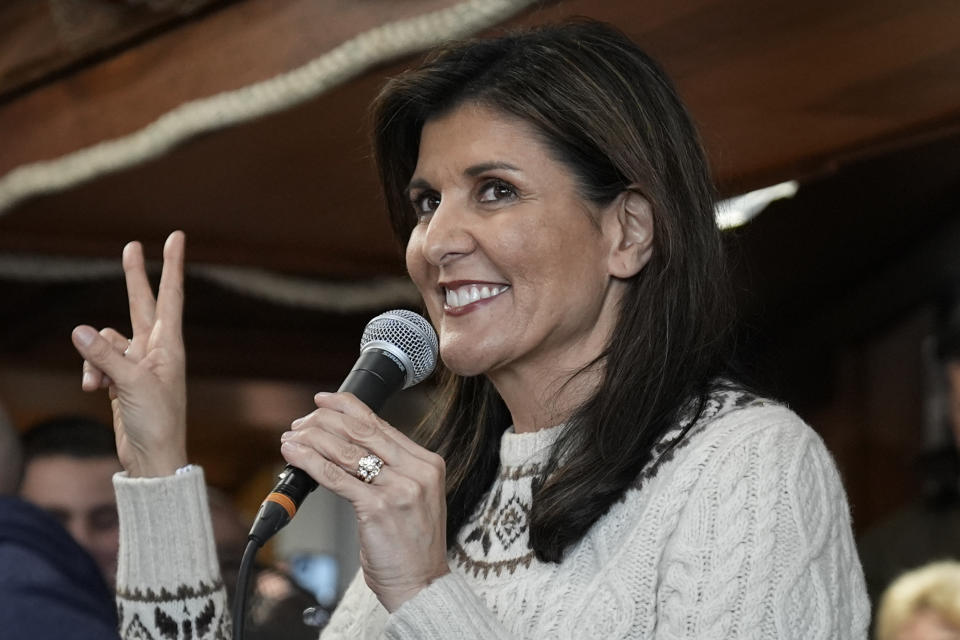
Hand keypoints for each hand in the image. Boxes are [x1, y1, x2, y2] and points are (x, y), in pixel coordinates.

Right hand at [71, 231, 187, 476]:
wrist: (153, 458)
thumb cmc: (157, 423)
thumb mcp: (133, 386)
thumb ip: (107, 357)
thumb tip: (80, 330)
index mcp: (170, 346)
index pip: (171, 296)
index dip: (172, 266)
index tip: (176, 238)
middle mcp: (156, 350)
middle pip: (141, 304)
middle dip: (134, 277)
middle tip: (132, 245)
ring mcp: (138, 364)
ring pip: (107, 340)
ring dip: (95, 357)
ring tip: (99, 383)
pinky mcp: (122, 380)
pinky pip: (98, 362)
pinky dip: (91, 372)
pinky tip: (94, 390)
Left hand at [280, 392, 449, 611]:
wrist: (422, 585)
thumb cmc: (412, 548)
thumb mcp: (412, 498)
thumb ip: (391, 470)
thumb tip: (347, 447)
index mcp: (427, 463)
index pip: (381, 424)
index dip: (348, 408)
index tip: (325, 400)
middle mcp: (417, 471)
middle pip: (363, 432)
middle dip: (325, 422)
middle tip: (302, 423)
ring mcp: (400, 488)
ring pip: (347, 451)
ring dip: (312, 440)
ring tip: (291, 437)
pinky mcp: (379, 507)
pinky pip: (336, 477)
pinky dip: (310, 462)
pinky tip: (294, 455)